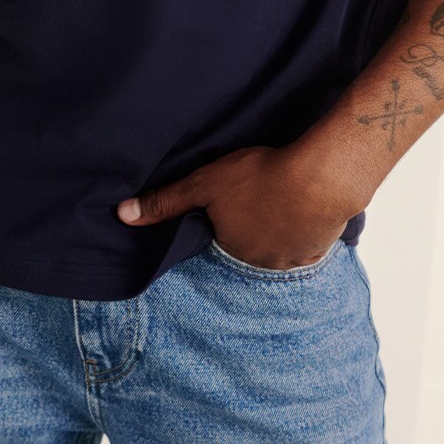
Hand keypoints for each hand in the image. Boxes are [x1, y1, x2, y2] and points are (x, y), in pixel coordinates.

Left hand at [116, 143, 355, 269]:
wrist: (322, 178)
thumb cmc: (261, 177)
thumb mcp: (204, 183)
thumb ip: (165, 201)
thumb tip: (121, 215)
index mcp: (230, 250)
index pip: (218, 241)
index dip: (221, 222)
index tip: (228, 207)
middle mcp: (260, 265)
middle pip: (248, 246)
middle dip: (249, 227)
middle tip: (254, 199)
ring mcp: (292, 261)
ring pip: (277, 247)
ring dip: (277, 229)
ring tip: (278, 201)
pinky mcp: (319, 249)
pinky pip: (305, 244)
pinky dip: (302, 229)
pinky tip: (302, 207)